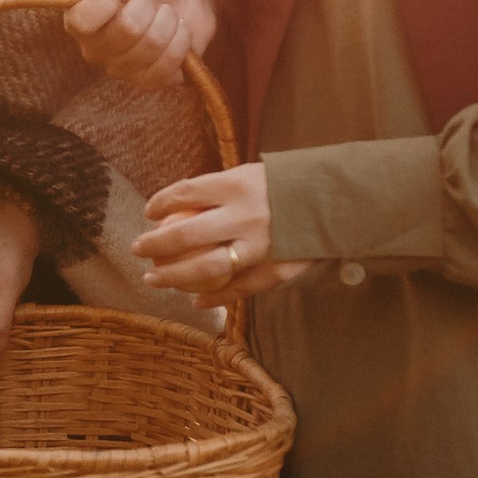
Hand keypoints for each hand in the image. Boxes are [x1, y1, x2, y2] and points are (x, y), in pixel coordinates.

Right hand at [66, 0, 217, 88]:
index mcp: (80, 21)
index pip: (81, 21)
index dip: (106, 3)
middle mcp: (95, 50)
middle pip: (127, 29)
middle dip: (149, 5)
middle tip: (150, 1)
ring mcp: (122, 70)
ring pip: (152, 44)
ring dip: (168, 21)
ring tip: (165, 15)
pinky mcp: (148, 82)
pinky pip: (166, 65)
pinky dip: (180, 41)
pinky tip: (177, 33)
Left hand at [134, 162, 318, 310]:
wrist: (339, 202)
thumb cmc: (290, 187)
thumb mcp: (255, 175)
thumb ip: (221, 190)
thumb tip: (178, 206)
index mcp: (240, 184)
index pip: (186, 191)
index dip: (160, 202)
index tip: (148, 212)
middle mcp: (247, 215)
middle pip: (186, 234)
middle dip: (154, 244)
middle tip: (138, 249)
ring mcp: (261, 246)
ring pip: (205, 269)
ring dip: (173, 277)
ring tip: (154, 278)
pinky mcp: (275, 269)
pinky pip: (238, 289)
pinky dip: (214, 298)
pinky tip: (195, 302)